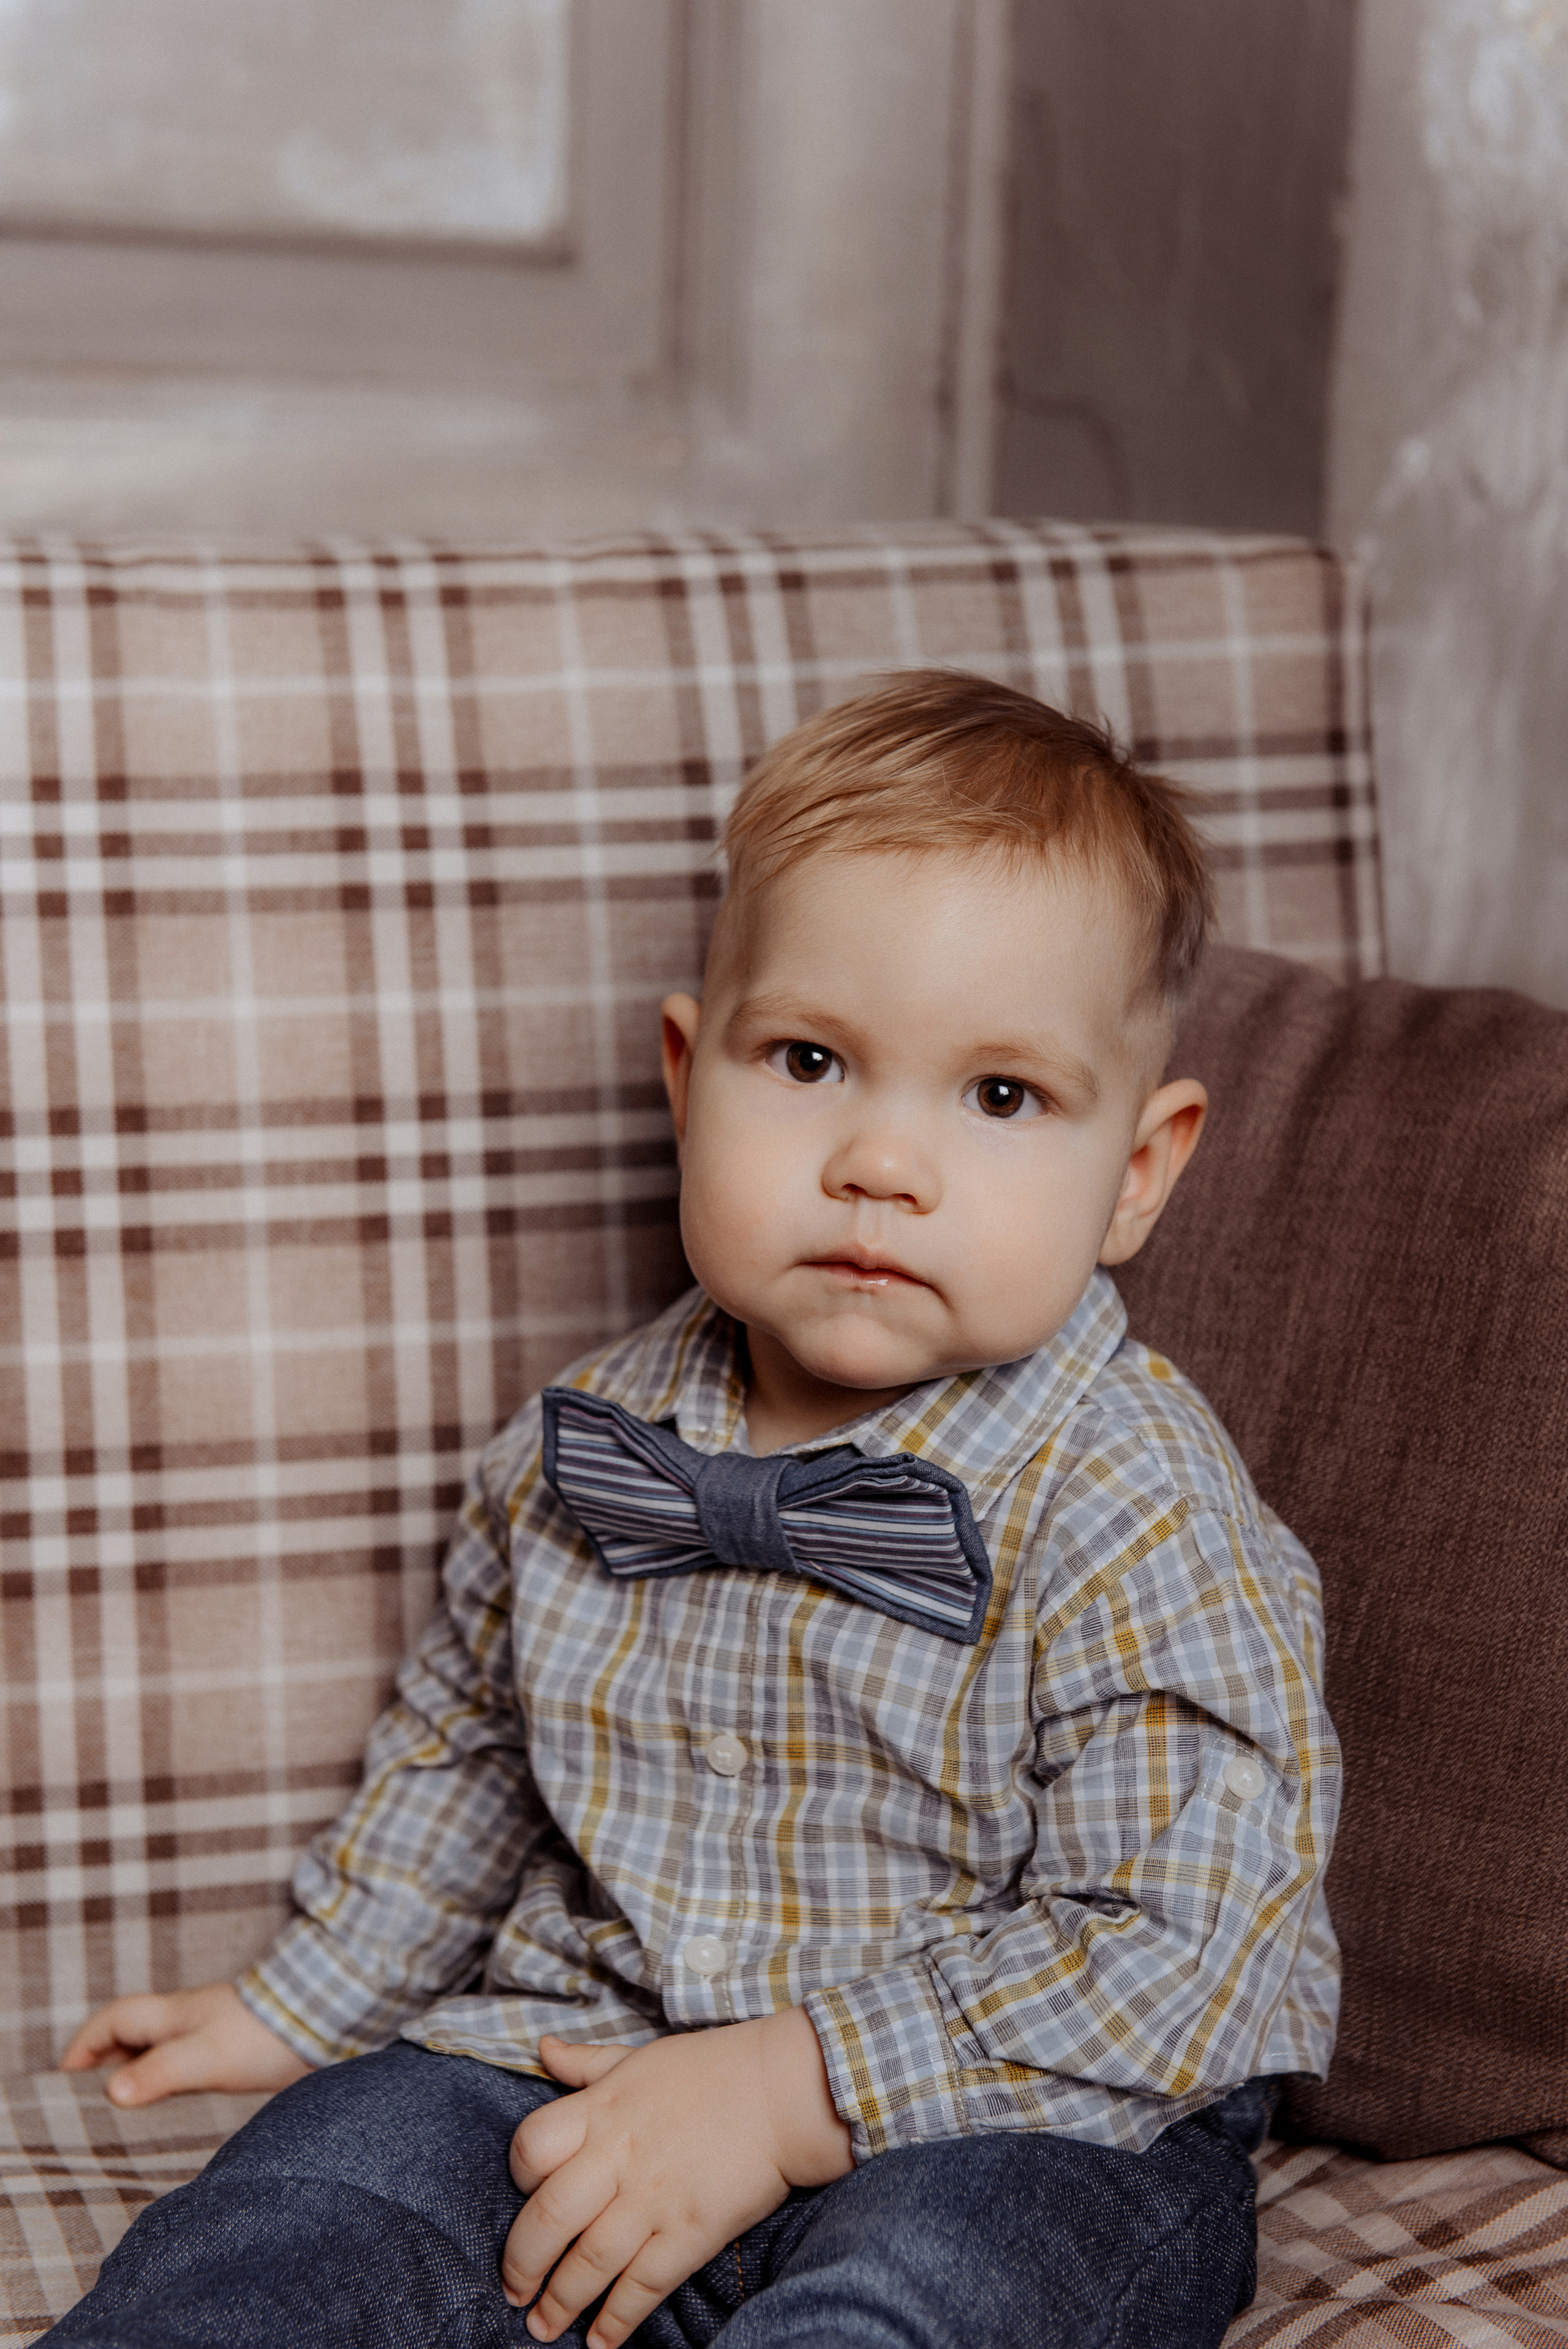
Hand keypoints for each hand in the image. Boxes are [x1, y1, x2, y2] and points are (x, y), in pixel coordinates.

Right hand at [59, 1981, 311, 2106]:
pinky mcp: (235, 2049)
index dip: (86, 2042)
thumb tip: (112, 2091)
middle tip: (88, 2097)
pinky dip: (170, 2080)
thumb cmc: (263, 2034)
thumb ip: (159, 2073)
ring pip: (162, 2047)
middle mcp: (189, 2018)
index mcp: (173, 2014)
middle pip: (134, 2032)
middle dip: (107, 2058)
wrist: (324, 2018)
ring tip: (126, 2110)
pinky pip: (188, 2061)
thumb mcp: (203, 2057)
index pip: (116, 2018)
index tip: (65, 2074)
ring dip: (140, 2070)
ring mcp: (213, 2032)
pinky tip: (177, 2106)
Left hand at [503, 2007, 852, 2347]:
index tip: (519, 2197)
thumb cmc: (713, 2068)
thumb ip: (587, 2062)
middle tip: (513, 2290)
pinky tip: (600, 2342)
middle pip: (548, 2217)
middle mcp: (618, 2157)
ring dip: (559, 2303)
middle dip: (521, 2263)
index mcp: (602, 2109)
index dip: (516, 2176)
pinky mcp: (690, 2234)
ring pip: (588, 2263)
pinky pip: (642, 2287)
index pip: (531, 2147)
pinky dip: (617, 2321)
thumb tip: (543, 2048)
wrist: (784, 2090)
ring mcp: (653, 2199)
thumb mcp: (640, 2057)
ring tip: (542, 2327)